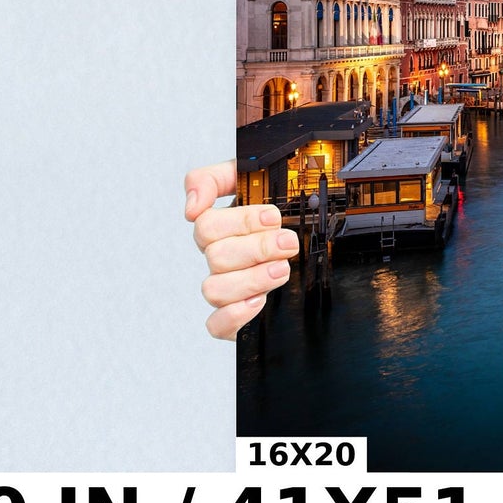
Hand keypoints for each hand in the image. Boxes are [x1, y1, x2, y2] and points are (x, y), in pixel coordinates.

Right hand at [185, 160, 297, 340]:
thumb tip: (193, 205)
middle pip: (216, 257)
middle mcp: (221, 258)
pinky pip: (216, 325)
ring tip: (281, 269)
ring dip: (251, 279)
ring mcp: (227, 287)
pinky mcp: (235, 316)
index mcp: (221, 228)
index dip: (241, 221)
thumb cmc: (280, 212)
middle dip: (257, 248)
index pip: (206, 225)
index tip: (272, 217)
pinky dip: (235, 315)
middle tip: (286, 243)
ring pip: (214, 290)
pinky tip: (259, 301)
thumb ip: (218, 177)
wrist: (310, 242)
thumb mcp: (254, 179)